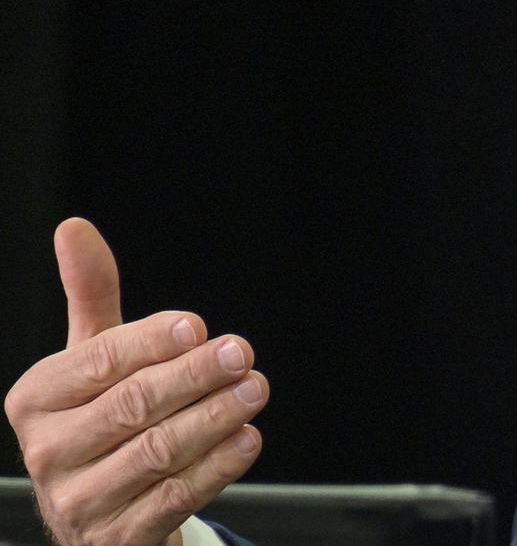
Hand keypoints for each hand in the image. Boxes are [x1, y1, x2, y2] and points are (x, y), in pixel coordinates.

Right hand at [4, 218, 268, 545]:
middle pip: (132, 405)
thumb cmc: (102, 412)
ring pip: (157, 452)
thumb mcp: (91, 355)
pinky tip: (248, 438)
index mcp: (36, 398)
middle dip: (194, 376)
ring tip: (254, 389)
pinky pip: (173, 498)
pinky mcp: (116, 539)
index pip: (98, 362)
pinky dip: (217, 466)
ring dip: (215, 417)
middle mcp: (48, 453)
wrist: (101, 508)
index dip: (149, 342)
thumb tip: (74, 227)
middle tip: (241, 352)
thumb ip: (90, 293)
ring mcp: (79, 502)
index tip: (196, 326)